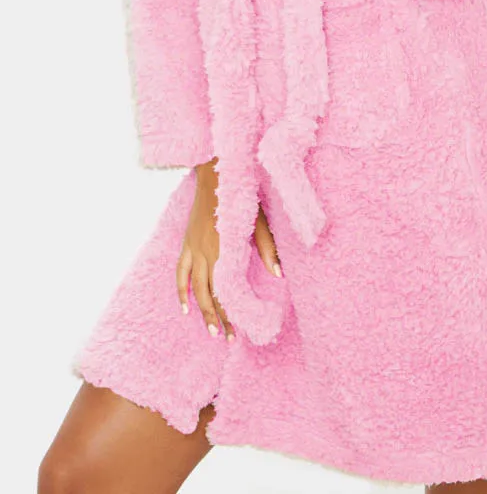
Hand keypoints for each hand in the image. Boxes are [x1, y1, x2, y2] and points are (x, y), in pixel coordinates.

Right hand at [176, 160, 283, 339]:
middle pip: (210, 293)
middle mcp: (206, 252)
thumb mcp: (259, 221)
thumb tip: (279, 274)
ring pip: (194, 287)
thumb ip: (267, 248)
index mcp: (224, 249)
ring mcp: (193, 248)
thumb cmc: (240, 195)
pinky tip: (184, 307)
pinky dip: (181, 290)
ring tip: (209, 331)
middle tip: (227, 339)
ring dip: (201, 310)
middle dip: (218, 318)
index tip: (239, 332)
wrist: (215, 173)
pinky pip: (180, 271)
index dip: (231, 312)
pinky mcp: (187, 242)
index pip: (226, 290)